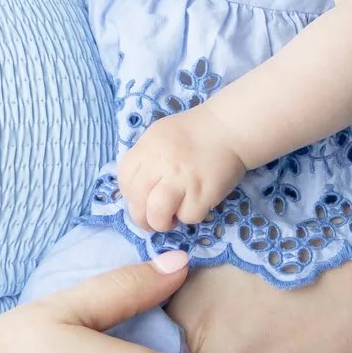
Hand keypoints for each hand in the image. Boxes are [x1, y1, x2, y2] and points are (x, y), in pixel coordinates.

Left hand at [116, 108, 248, 232]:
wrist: (227, 129)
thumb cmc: (191, 133)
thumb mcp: (159, 135)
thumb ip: (145, 159)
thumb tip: (136, 189)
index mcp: (147, 148)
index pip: (124, 178)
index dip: (129, 194)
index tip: (139, 199)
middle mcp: (162, 163)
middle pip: (137, 200)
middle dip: (140, 218)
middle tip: (151, 219)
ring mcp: (183, 179)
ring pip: (158, 214)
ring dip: (160, 223)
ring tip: (169, 219)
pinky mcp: (203, 193)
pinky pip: (187, 216)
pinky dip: (189, 216)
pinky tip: (194, 205)